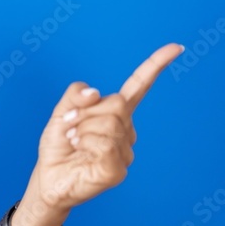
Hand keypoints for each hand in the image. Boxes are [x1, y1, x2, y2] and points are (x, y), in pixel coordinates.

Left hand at [30, 43, 183, 213]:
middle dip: (86, 110)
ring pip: (109, 124)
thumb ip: (76, 95)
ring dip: (81, 129)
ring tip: (73, 141)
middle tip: (69, 124)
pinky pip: (105, 144)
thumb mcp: (62, 112)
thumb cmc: (58, 146)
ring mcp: (125, 151)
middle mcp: (125, 130)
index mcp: (115, 113)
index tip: (175, 48)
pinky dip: (86, 143)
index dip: (155, 66)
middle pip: (116, 103)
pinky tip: (81, 152)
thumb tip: (96, 92)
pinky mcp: (117, 170)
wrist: (49, 177)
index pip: (138, 86)